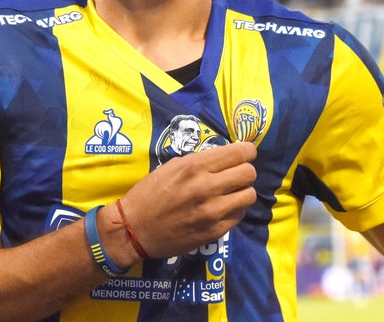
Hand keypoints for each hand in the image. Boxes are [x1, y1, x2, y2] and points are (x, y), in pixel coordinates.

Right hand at [116, 141, 256, 258]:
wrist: (134, 229)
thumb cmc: (149, 194)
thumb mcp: (172, 167)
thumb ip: (200, 161)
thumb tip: (224, 158)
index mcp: (195, 167)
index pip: (240, 153)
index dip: (247, 151)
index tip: (245, 153)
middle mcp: (207, 187)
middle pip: (250, 173)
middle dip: (245, 170)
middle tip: (235, 174)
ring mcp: (213, 212)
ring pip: (249, 195)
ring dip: (241, 192)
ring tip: (229, 193)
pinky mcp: (215, 231)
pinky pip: (239, 215)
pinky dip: (234, 210)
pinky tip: (221, 209)